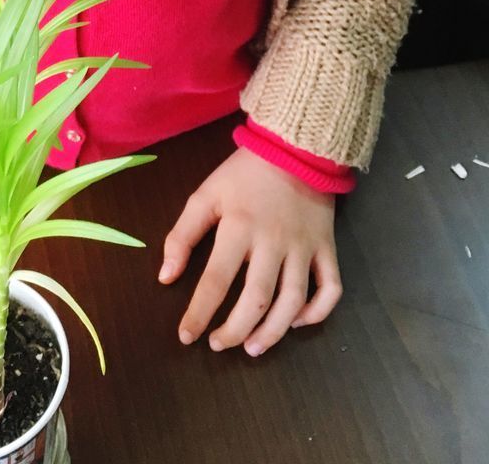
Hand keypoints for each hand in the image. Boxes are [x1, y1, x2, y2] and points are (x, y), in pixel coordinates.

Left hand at [159, 146, 341, 356]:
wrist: (293, 148)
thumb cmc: (243, 174)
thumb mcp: (205, 195)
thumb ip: (182, 235)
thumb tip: (165, 277)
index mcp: (238, 227)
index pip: (216, 281)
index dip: (199, 313)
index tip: (186, 336)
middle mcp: (273, 242)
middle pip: (255, 299)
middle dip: (234, 330)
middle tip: (218, 345)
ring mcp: (303, 247)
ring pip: (292, 302)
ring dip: (272, 332)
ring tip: (252, 347)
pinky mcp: (326, 248)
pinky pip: (330, 289)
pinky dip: (316, 313)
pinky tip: (296, 322)